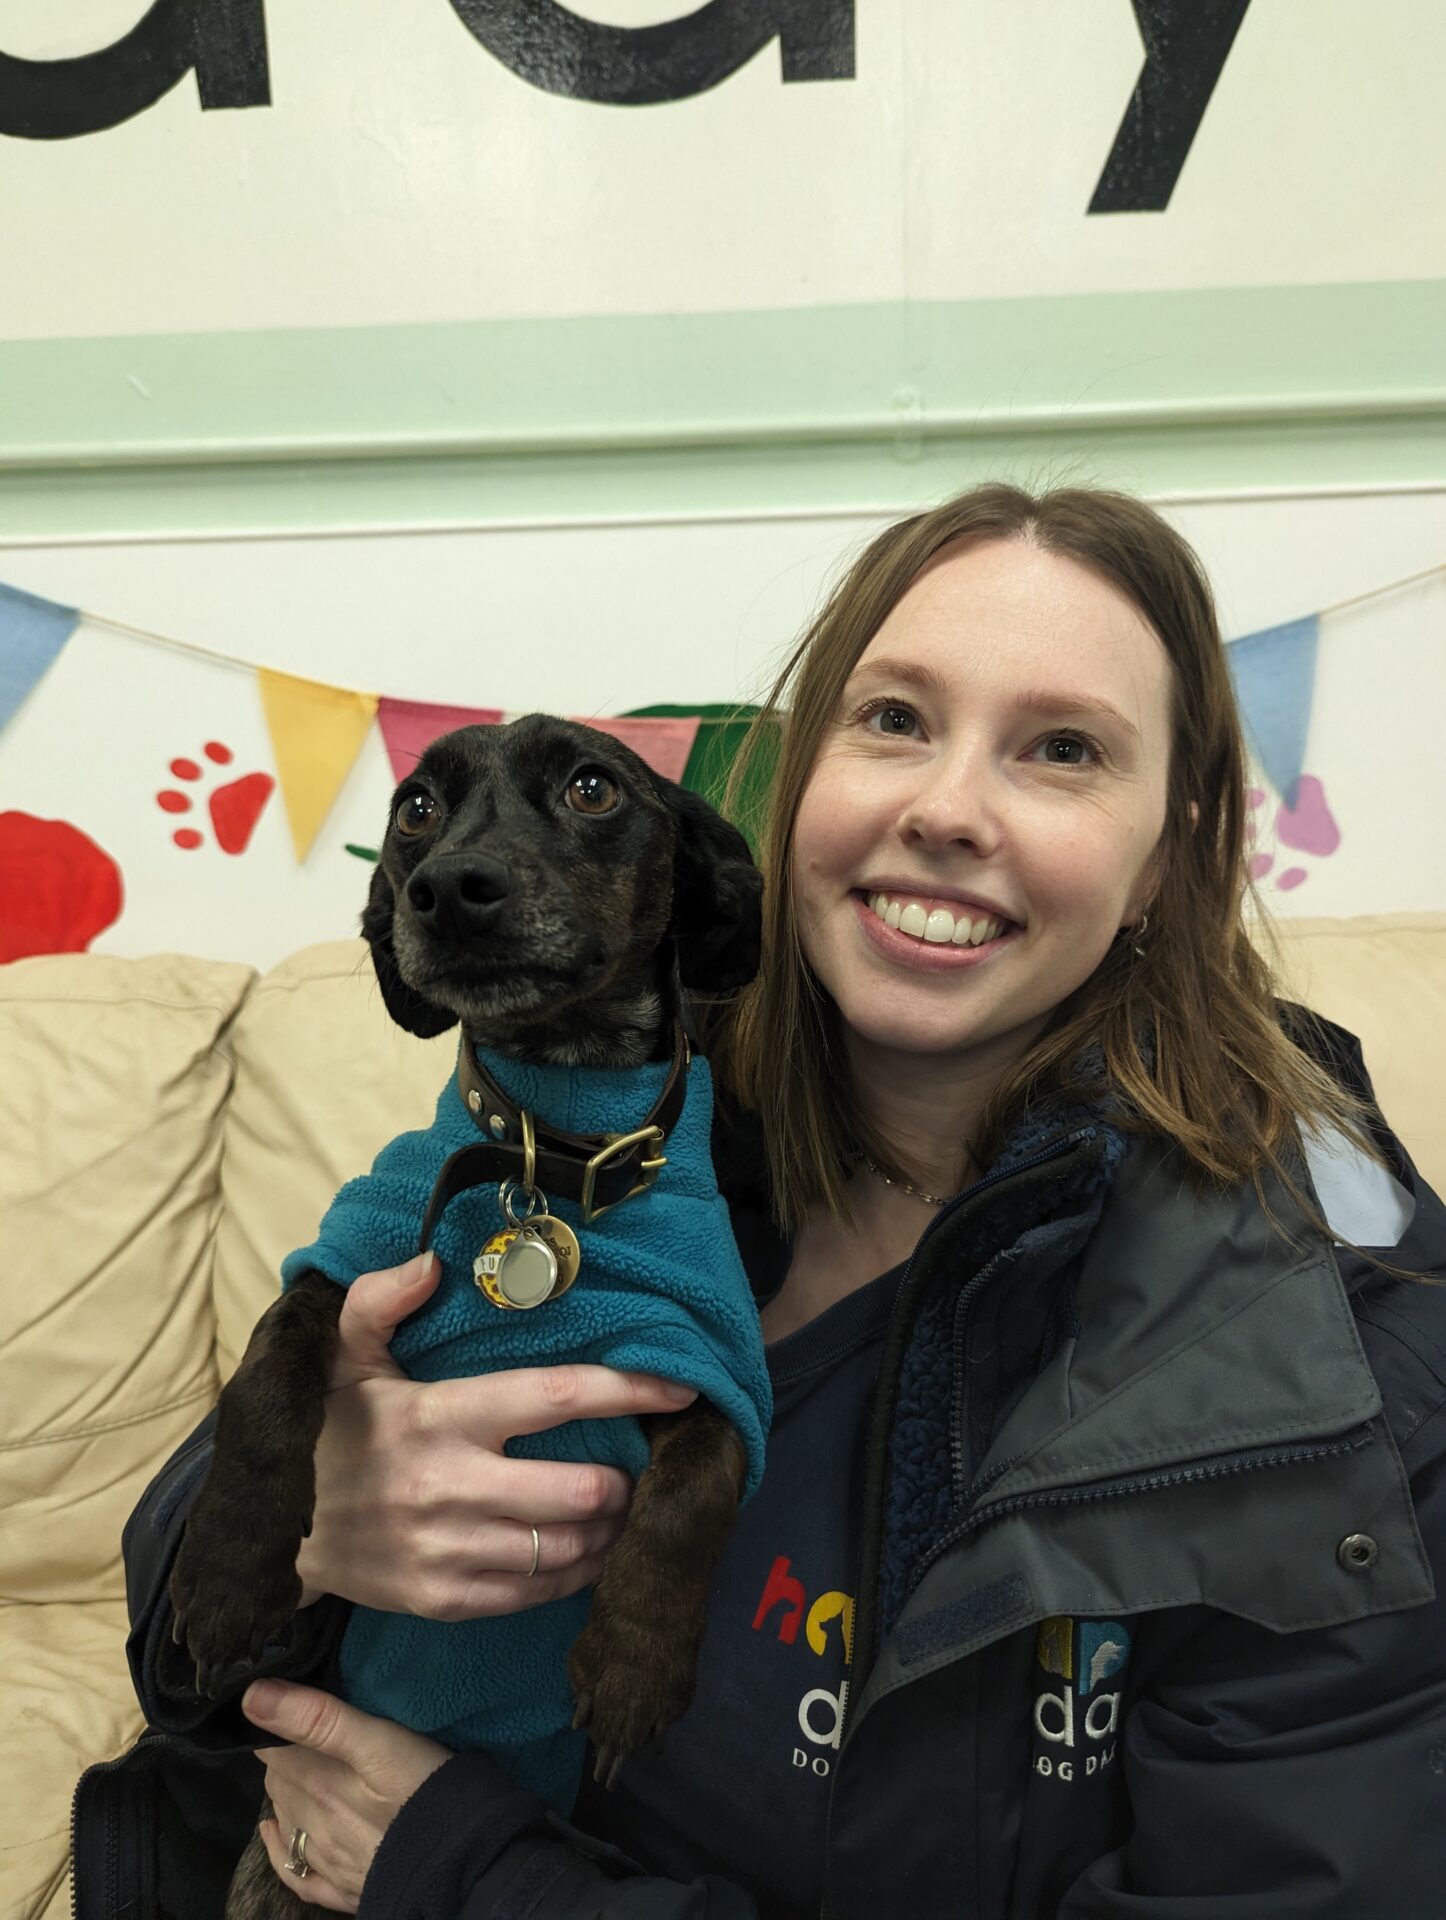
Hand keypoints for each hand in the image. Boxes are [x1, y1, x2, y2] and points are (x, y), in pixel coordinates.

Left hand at [245, 1678, 448, 1910]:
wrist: (462, 1862)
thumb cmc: (427, 1789)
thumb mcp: (380, 1740)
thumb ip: (317, 1718)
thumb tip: (253, 1696)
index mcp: (316, 1786)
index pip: (272, 1749)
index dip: (278, 1723)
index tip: (290, 1702)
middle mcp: (312, 1827)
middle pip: (278, 1783)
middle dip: (285, 1756)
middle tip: (308, 1733)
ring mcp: (326, 1863)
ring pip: (286, 1821)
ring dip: (286, 1795)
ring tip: (300, 1772)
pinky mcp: (344, 1890)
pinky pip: (295, 1875)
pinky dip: (280, 1851)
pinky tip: (275, 1835)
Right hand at [293, 1254, 696, 1619]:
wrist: (269, 1533)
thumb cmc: (327, 1430)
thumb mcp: (339, 1356)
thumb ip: (380, 1301)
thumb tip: (431, 1263)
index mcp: (438, 1416)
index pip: (553, 1397)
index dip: (626, 1390)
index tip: (681, 1387)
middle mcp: (449, 1486)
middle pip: (579, 1490)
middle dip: (625, 1481)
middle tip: (641, 1466)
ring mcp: (447, 1551)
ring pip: (568, 1548)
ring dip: (610, 1531)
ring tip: (623, 1508)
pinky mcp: (443, 1599)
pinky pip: (537, 1592)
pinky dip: (575, 1573)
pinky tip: (586, 1551)